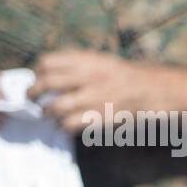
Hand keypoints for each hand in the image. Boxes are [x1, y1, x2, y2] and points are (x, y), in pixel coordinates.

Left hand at [29, 50, 165, 133]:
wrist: (154, 91)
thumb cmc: (126, 77)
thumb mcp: (102, 60)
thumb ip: (78, 64)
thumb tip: (48, 73)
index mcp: (86, 60)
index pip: (47, 62)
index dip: (38, 71)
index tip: (38, 78)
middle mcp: (87, 77)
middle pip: (46, 83)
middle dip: (33, 93)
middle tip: (32, 99)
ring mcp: (94, 98)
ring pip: (55, 107)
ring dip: (47, 113)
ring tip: (48, 115)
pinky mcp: (100, 117)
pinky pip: (70, 124)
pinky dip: (63, 126)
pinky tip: (66, 125)